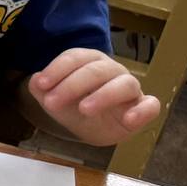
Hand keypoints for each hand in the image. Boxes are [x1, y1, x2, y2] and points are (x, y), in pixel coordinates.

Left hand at [28, 47, 159, 144]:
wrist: (93, 128)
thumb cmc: (74, 107)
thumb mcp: (54, 100)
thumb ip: (42, 90)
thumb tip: (35, 81)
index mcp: (89, 62)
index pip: (76, 57)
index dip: (58, 69)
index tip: (41, 85)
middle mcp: (112, 71)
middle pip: (97, 70)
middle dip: (73, 84)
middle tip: (52, 102)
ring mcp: (130, 88)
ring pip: (125, 84)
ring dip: (104, 95)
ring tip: (84, 109)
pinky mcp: (143, 107)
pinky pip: (151, 105)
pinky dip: (142, 111)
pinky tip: (128, 120)